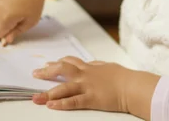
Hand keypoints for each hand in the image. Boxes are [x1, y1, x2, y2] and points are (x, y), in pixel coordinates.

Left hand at [32, 56, 159, 119]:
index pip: (70, 62)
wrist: (132, 86)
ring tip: (36, 98)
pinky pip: (73, 102)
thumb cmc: (124, 77)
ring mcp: (87, 87)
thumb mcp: (109, 67)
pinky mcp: (91, 99)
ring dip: (48, 93)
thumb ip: (98, 65)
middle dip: (47, 72)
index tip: (48, 64)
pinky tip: (51, 105)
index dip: (57, 63)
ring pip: (64, 88)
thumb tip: (93, 64)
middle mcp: (85, 75)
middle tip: (36, 74)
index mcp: (90, 68)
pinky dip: (61, 104)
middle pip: (62, 70)